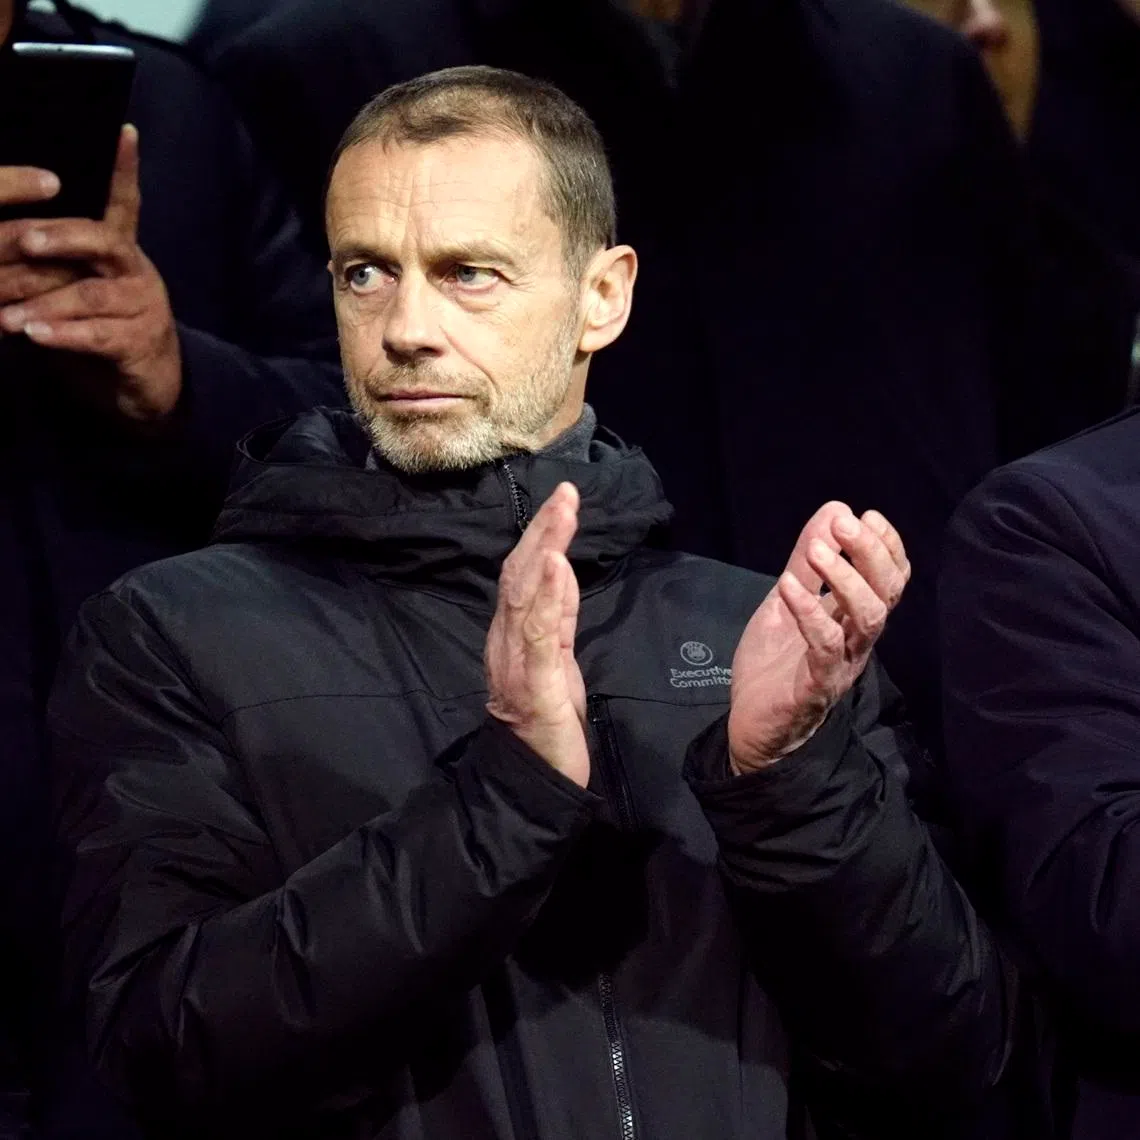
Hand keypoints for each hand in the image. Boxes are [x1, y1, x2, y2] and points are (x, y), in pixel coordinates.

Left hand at [0, 126, 181, 421]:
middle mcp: (136, 272)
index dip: (125, 168)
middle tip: (24, 239)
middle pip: (103, 241)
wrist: (144, 388)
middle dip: (61, 237)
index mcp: (120, 252)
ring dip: (44, 301)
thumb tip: (10, 234)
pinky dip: (62, 334)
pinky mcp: (140, 344)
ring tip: (6, 316)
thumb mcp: (75, 288)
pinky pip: (97, 335)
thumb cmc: (100, 329)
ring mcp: (142, 308)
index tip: (124, 131)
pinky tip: (35, 334)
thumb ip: (50, 265)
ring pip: (90, 294)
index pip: (124, 201)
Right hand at [485, 482, 588, 787]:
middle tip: (565, 492)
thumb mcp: (558, 659)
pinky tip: (557, 565)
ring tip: (562, 513)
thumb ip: (558, 617)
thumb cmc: (546, 723)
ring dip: (545, 549)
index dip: (540, 535)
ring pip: (526, 594)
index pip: (523, 575)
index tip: (562, 500)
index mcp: (514, 635)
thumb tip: (561, 569)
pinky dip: (548, 595)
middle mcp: (507, 641)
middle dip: (543, 530)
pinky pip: (540, 633)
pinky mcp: (535, 684)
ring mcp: (517, 661)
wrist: (534, 781)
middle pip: (520, 575)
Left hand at [727, 502, 909, 773]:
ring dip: (845, 578)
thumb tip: (834, 510)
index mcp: (853, 619)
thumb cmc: (775, 664)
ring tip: (818, 551)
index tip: (868, 516)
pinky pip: (825, 647)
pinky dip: (809, 613)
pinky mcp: (817, 685)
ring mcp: (842, 663)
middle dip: (870, 553)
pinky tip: (788, 588)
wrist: (751, 726)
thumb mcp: (785, 599)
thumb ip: (806, 562)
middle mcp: (858, 640)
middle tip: (845, 524)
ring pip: (868, 618)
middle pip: (885, 593)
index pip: (891, 579)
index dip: (888, 546)